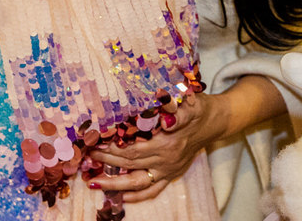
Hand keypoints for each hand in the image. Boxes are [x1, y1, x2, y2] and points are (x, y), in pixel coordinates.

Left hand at [88, 93, 220, 201]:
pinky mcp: (172, 174)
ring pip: (138, 182)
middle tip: (86, 158)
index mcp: (167, 143)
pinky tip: (122, 197)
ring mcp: (169, 170)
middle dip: (106, 162)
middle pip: (130, 164)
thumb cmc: (198, 109)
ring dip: (116, 184)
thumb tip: (165, 107)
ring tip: (94, 183)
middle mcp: (166, 160)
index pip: (132, 149)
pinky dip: (137, 195)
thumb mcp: (190, 103)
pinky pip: (153, 190)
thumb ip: (177, 109)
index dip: (112, 148)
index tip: (94, 143)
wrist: (216, 122)